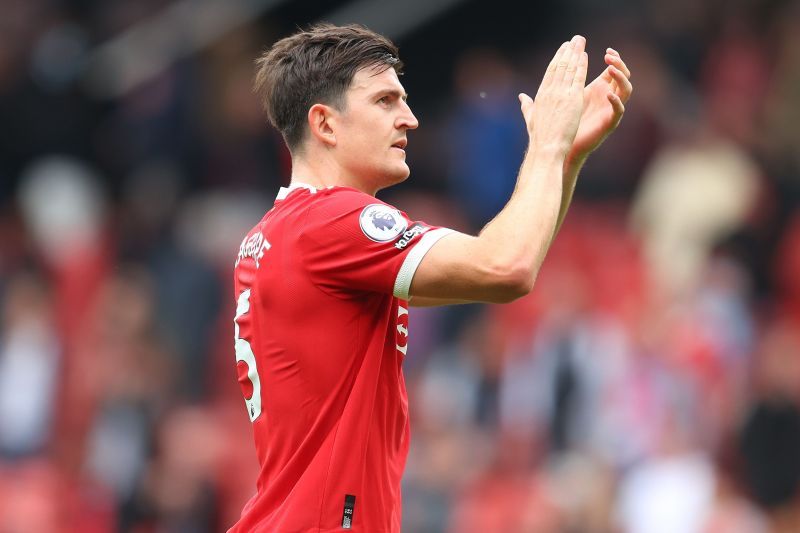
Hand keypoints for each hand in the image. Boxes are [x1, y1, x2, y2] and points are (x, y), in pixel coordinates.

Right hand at [519, 35, 587, 157]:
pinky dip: (581, 66)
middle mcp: (550, 91)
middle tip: (575, 39)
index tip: (564, 48)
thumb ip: (526, 106)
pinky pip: (578, 78)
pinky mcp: (572, 99)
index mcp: (540, 95)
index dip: (557, 58)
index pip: (550, 71)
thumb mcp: (530, 118)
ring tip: (581, 42)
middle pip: (559, 65)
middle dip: (568, 51)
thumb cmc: (539, 137)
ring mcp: (561, 94)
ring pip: (569, 68)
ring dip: (575, 53)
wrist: (547, 147)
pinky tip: (585, 56)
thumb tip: (521, 97)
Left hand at [567, 48, 632, 161]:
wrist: (562, 143)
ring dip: (620, 78)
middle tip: (609, 57)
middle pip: (624, 76)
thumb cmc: (565, 119)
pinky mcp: (609, 123)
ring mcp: (611, 110)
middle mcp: (609, 97)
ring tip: (610, 69)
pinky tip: (608, 94)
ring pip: (626, 90)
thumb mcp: (568, 92)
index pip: (614, 69)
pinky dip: (616, 102)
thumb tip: (563, 59)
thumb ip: (570, 76)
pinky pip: (619, 111)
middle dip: (619, 64)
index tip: (608, 51)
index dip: (614, 58)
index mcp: (600, 88)